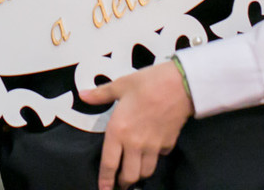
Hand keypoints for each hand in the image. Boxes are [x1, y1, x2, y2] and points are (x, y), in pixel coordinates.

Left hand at [80, 62, 193, 189]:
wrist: (180, 84)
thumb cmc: (148, 83)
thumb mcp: (121, 85)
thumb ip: (101, 94)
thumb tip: (82, 95)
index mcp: (119, 131)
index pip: (109, 164)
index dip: (105, 180)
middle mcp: (135, 144)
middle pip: (129, 175)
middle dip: (123, 182)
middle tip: (120, 182)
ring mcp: (153, 146)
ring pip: (145, 172)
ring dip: (138, 174)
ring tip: (134, 172)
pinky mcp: (168, 144)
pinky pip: (159, 158)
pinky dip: (154, 158)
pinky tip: (151, 152)